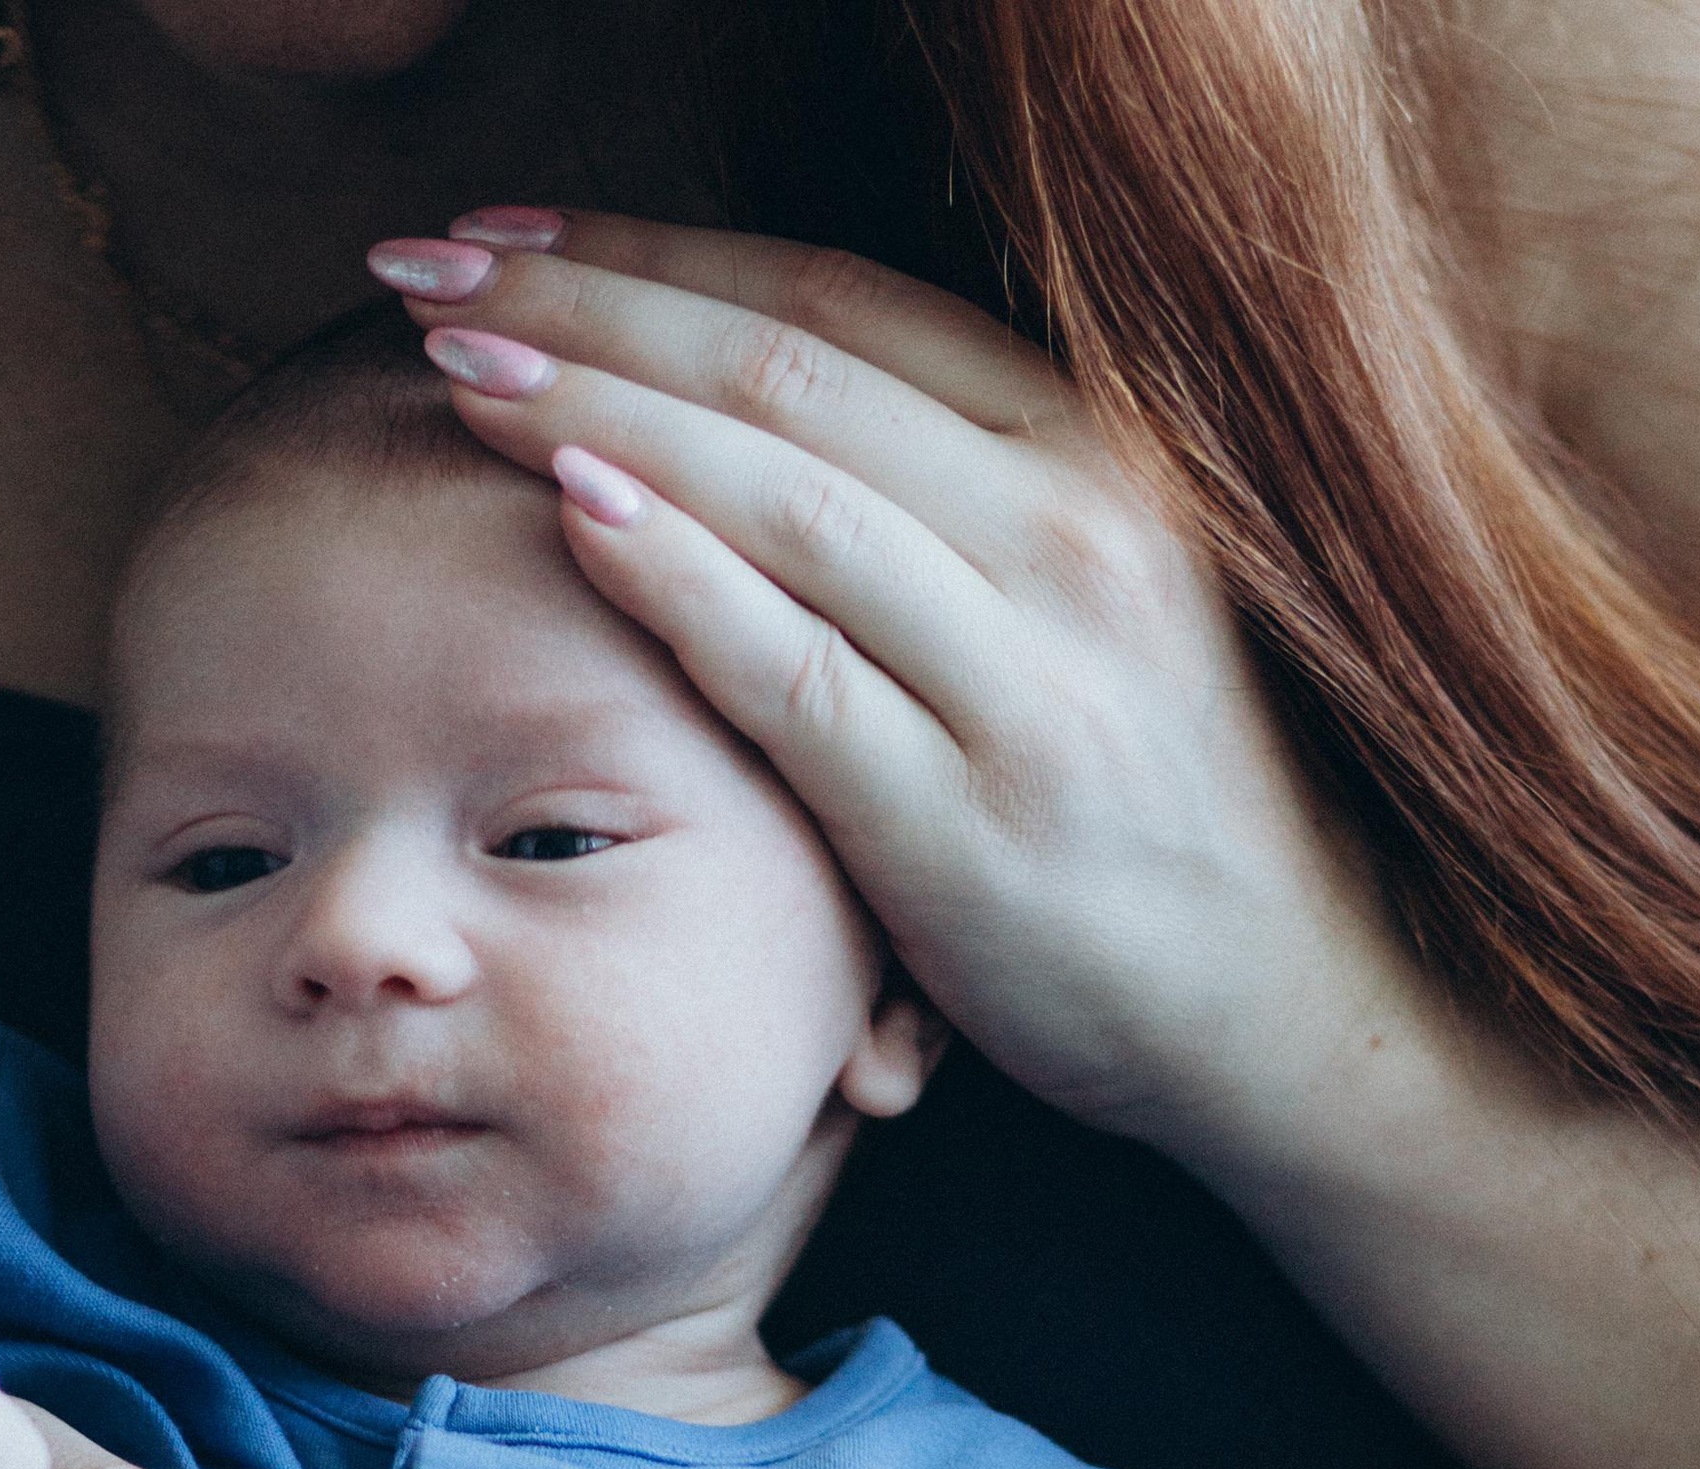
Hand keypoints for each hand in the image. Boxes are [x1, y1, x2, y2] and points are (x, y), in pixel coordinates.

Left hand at [370, 211, 1411, 1166]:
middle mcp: (1073, 533)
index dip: (657, 253)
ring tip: (453, 363)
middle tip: (426, 264)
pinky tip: (565, 508)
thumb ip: (942, 505)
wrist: (1273, 1007)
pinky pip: (793, 669)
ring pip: (778, 492)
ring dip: (597, 411)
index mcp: (1096, 455)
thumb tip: (743, 406)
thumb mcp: (1075, 610)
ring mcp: (1028, 675)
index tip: (507, 230)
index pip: (836, 306)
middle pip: (784, 370)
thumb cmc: (1140, 811)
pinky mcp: (969, 818)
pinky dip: (676, 577)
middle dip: (589, 301)